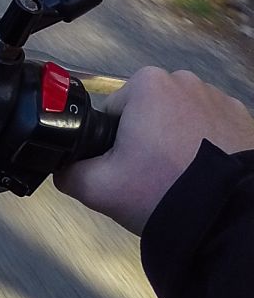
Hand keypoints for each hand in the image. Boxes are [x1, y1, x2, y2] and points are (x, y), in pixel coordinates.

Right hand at [56, 67, 253, 233]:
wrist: (228, 217)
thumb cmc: (161, 189)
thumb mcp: (97, 187)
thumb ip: (67, 172)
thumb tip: (62, 168)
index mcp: (146, 84)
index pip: (113, 112)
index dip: (113, 144)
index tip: (127, 168)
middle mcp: (184, 80)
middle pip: (147, 113)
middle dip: (146, 139)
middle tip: (152, 175)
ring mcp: (220, 98)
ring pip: (180, 120)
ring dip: (177, 140)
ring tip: (181, 176)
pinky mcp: (246, 120)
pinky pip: (211, 129)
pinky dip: (206, 146)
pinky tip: (204, 173)